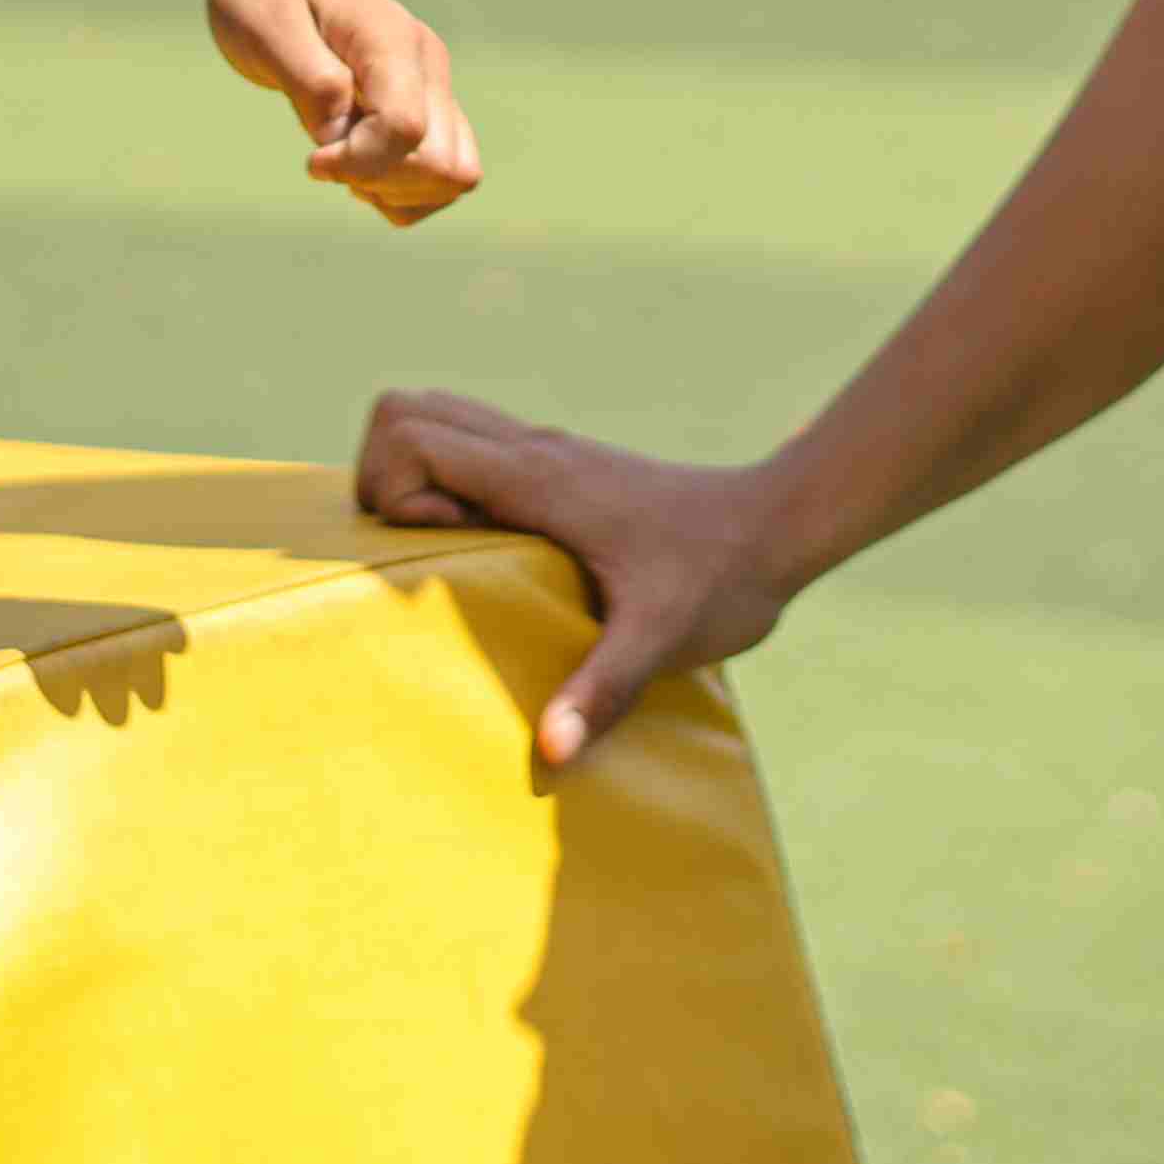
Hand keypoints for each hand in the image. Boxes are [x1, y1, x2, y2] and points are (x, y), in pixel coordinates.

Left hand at [207, 0, 480, 223]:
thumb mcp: (267, 31)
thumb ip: (309, 81)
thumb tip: (339, 136)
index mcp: (391, 40)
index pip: (406, 129)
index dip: (360, 162)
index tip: (311, 158)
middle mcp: (427, 63)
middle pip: (443, 163)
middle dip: (381, 181)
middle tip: (327, 158)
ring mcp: (435, 84)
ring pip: (456, 174)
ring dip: (398, 190)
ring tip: (346, 164)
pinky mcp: (429, 105)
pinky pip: (444, 172)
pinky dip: (404, 190)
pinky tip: (360, 168)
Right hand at [353, 387, 796, 765]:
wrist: (779, 525)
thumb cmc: (720, 579)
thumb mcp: (662, 641)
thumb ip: (602, 690)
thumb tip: (548, 751)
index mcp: (537, 477)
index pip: (411, 434)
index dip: (395, 495)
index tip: (442, 553)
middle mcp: (533, 449)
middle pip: (406, 412)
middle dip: (383, 480)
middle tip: (426, 552)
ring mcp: (546, 450)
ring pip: (435, 418)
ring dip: (413, 476)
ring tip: (452, 551)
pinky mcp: (560, 465)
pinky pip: (470, 443)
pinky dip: (449, 480)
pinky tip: (493, 548)